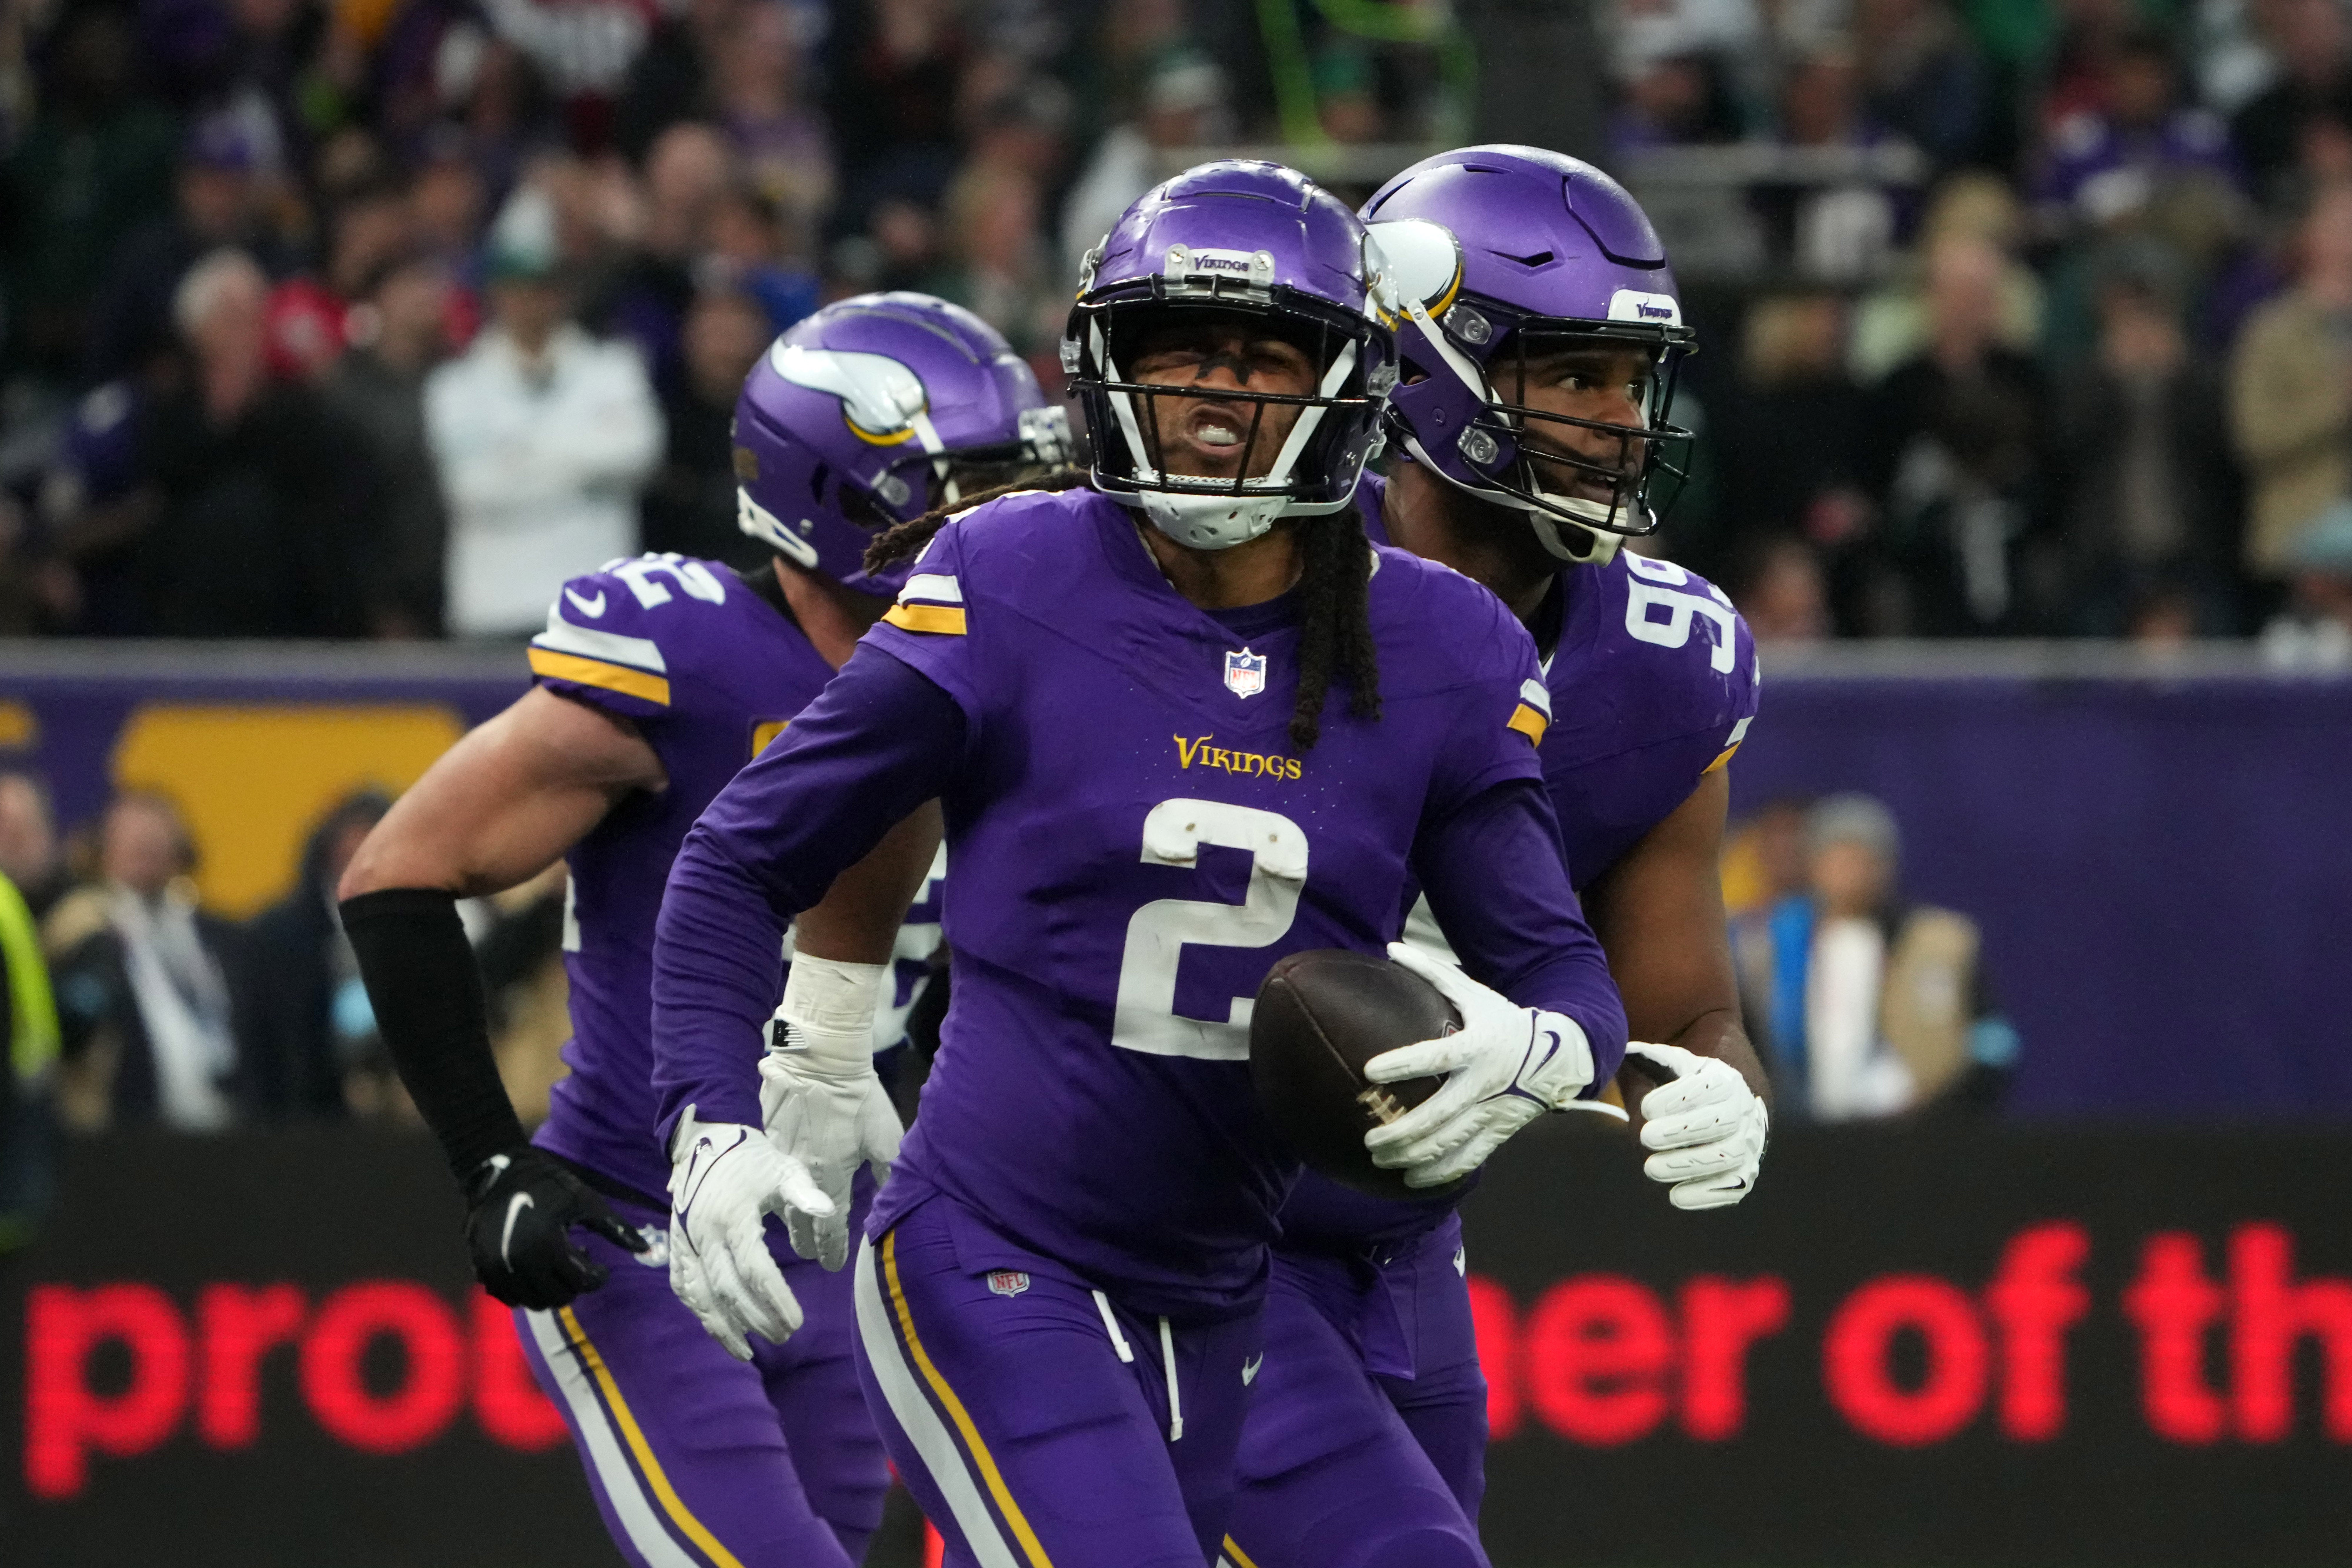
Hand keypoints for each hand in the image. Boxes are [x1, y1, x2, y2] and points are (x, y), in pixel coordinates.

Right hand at [464, 1146, 648, 1309]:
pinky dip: (527, 1291)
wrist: (498, 1174)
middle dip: (575, 1285)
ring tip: (558, 1266)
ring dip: (552, 1291)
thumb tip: (647, 1250)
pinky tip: (536, 1269)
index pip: (581, 1282)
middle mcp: (519, 1263)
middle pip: (558, 1297)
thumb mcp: (586, 1201)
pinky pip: (510, 1298)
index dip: (597, 1277)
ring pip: (534, 1303)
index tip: (600, 1265)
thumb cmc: (548, 1185)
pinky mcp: (482, 1271)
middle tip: (579, 1264)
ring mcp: (497, 1270)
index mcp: (547, 1245)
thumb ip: (616, 1228)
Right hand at [666, 1110, 830, 1358]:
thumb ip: (803, 1191)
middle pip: (728, 1290)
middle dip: (755, 1319)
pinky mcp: (676, 1245)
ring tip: (746, 1352)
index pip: (755, 1270)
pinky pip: (683, 1286)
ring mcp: (685, 1241)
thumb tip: (827, 1212)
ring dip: (722, 1327)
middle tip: (783, 1336)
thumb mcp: (781, 1167)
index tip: (797, 1323)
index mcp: (732, 1216)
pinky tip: (717, 1328)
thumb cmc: (752, 1158)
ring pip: (699, 1295)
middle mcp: (703, 1233)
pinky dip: (699, 1311)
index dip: (775, 1300)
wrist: (706, 1141)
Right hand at [759, 1031, 902, 1270]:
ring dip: (786, 1218)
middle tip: (810, 1255)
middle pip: (799, 1222)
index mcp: (831, 1178)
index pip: (831, 1228)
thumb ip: (888, 1173)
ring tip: (790, 1231)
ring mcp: (777, 1157)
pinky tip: (771, 1191)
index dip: (833, 1249)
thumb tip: (891, 1201)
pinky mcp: (763, 1137)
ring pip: (777, 1200)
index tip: (834, 1265)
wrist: (819, 1058)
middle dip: (806, 1243)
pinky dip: (769, 1187)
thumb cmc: (858, 1097)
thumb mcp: (884, 1136)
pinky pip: (765, 1172)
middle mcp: (799, 1175)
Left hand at [1361, 942, 1607, 1188]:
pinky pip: (1469, 1158)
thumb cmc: (1504, 1020)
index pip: (1435, 1056)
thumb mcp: (1474, 993)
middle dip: (1402, 1131)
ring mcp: (1493, 1112)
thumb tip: (1391, 946)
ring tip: (1382, 1160)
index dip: (1402, 1064)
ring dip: (1414, 1157)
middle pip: (1439, 1114)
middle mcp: (1484, 1083)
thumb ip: (1433, 972)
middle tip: (1369, 1140)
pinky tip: (1412, 1180)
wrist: (1555, 1056)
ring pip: (1451, 1143)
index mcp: (1477, 1046)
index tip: (1368, 1070)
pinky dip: (1441, 1173)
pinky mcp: (1499, 1132)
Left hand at [1626, 1041, 1767, 1209]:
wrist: (1728, 1112)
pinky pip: (1733, 1186)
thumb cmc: (1691, 1087)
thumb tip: (1627, 1052)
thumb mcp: (1674, 1066)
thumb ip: (1652, 1059)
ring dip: (1688, 1164)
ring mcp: (1747, 1144)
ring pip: (1727, 1156)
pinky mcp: (1744, 1174)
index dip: (1680, 1097)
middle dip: (1681, 1131)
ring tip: (1651, 1168)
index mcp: (1725, 1081)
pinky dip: (1707, 1194)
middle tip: (1644, 1137)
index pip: (1710, 1086)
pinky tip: (1676, 1196)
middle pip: (1720, 1122)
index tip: (1646, 1106)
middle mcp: (1742, 1112)